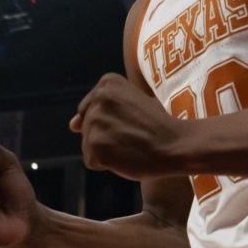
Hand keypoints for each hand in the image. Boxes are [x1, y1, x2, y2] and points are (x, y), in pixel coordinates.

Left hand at [71, 73, 188, 178]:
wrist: (175, 145)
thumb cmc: (156, 126)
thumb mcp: (130, 104)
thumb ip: (100, 108)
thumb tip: (72, 125)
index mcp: (107, 82)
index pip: (90, 109)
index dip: (111, 121)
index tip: (132, 120)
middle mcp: (98, 97)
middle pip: (87, 127)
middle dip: (106, 135)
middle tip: (132, 134)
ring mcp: (96, 120)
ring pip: (87, 145)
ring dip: (106, 151)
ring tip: (129, 144)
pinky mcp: (95, 144)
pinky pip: (90, 161)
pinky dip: (106, 164)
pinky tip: (125, 156)